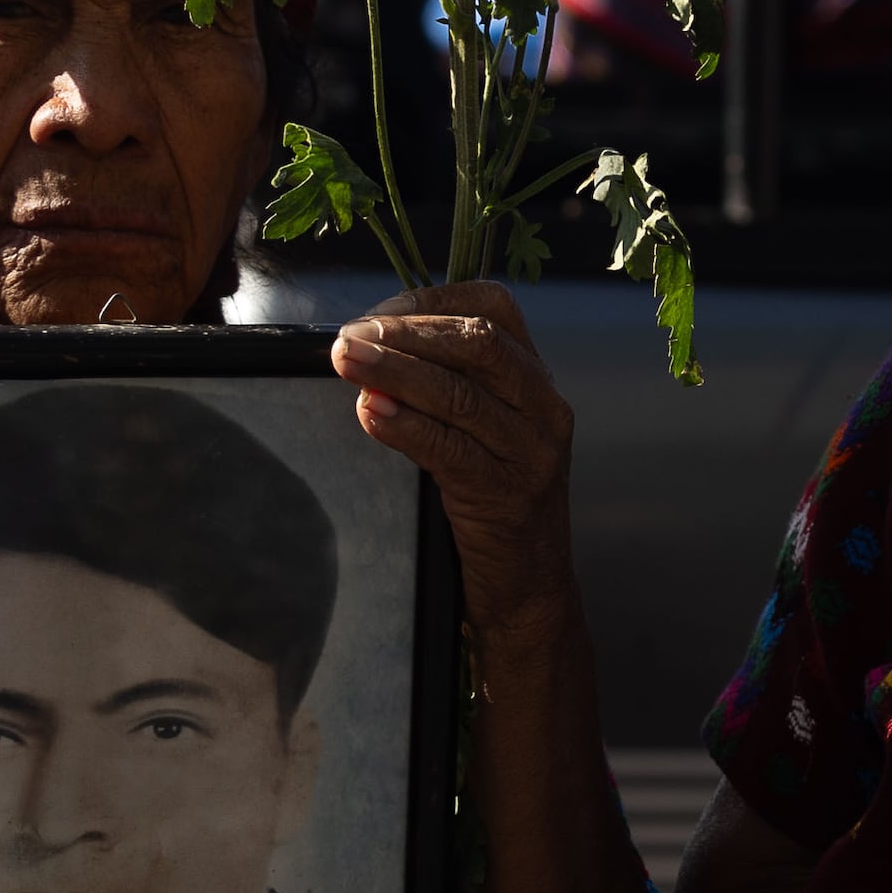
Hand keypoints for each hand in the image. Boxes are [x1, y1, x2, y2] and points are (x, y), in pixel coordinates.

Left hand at [335, 284, 577, 633]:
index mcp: (536, 381)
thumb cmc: (488, 505)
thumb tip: (365, 346)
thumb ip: (446, 388)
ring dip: (395, 372)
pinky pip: (450, 449)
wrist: (527, 590)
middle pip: (479, 344)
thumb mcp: (482, 433)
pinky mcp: (508, 496)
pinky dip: (406, 426)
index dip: (430, 302)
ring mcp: (532, 453)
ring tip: (346, 363)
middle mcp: (545, 409)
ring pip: (461, 394)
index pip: (494, 308)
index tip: (373, 317)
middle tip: (349, 339)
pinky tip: (369, 413)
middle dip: (407, 334)